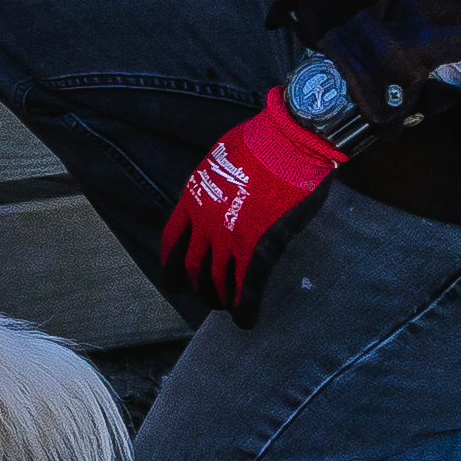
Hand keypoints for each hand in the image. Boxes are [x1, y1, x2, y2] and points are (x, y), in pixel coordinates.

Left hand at [156, 90, 346, 309]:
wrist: (289, 139)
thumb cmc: (264, 139)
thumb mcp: (223, 158)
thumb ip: (218, 182)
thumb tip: (224, 191)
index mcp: (194, 197)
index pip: (173, 240)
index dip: (171, 265)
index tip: (172, 280)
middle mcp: (205, 222)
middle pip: (193, 267)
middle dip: (198, 287)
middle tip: (207, 298)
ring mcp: (230, 237)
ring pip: (218, 282)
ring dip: (221, 300)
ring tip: (228, 308)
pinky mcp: (258, 249)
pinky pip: (247, 288)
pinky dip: (245, 309)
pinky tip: (246, 321)